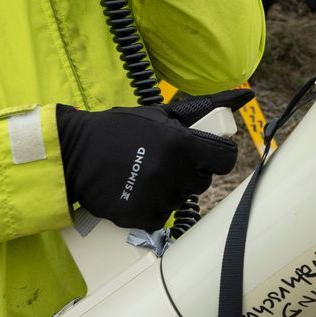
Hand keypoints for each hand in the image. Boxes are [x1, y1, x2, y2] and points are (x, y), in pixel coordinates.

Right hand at [55, 90, 252, 230]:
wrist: (73, 151)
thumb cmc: (119, 129)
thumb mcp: (160, 113)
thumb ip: (203, 109)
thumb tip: (242, 98)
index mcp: (181, 143)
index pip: (224, 159)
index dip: (216, 158)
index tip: (203, 157)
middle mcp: (171, 170)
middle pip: (202, 182)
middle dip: (189, 174)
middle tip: (164, 163)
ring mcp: (154, 195)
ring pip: (179, 200)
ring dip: (168, 191)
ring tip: (144, 176)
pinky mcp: (136, 215)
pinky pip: (158, 218)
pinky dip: (149, 209)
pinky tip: (135, 192)